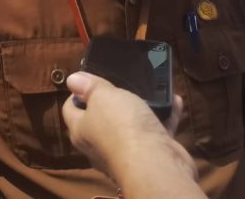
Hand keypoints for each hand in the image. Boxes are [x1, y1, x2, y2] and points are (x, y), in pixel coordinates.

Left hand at [62, 72, 194, 185]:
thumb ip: (89, 86)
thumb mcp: (102, 97)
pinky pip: (156, 130)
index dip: (76, 93)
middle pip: (101, 118)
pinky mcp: (151, 154)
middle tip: (121, 81)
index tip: (88, 80)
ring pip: (131, 124)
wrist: (156, 164)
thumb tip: (72, 80)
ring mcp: (126, 151)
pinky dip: (165, 116)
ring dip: (142, 106)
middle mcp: (100, 144)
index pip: (70, 110)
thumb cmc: (122, 127)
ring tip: (149, 88)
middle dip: (111, 99)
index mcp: (82, 130)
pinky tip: (174, 100)